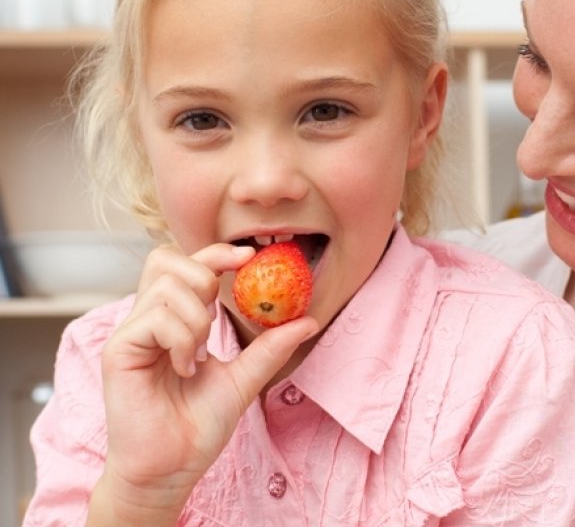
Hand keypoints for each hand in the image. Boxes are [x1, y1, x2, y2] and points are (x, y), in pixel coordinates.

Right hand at [88, 243, 318, 523]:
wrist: (172, 468)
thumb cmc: (198, 427)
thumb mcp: (244, 379)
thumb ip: (270, 348)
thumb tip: (308, 320)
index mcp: (173, 320)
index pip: (187, 264)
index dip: (216, 252)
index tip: (250, 256)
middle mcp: (148, 319)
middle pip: (166, 259)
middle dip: (204, 275)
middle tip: (216, 313)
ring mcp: (131, 332)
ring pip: (166, 286)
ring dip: (196, 317)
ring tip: (198, 354)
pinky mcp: (119, 349)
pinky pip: (155, 318)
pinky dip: (182, 338)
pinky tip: (185, 367)